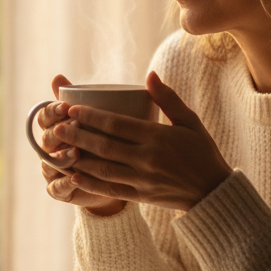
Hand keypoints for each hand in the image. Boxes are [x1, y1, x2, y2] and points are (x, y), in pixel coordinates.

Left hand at [49, 71, 231, 211]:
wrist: (213, 192)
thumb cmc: (202, 152)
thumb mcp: (190, 121)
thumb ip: (168, 98)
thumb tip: (149, 75)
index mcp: (158, 137)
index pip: (117, 125)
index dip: (91, 117)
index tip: (71, 109)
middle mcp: (148, 159)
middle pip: (104, 146)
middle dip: (77, 136)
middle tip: (57, 127)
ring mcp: (143, 180)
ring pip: (103, 169)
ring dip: (78, 159)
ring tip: (58, 149)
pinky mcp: (141, 196)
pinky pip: (111, 189)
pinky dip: (90, 183)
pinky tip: (74, 175)